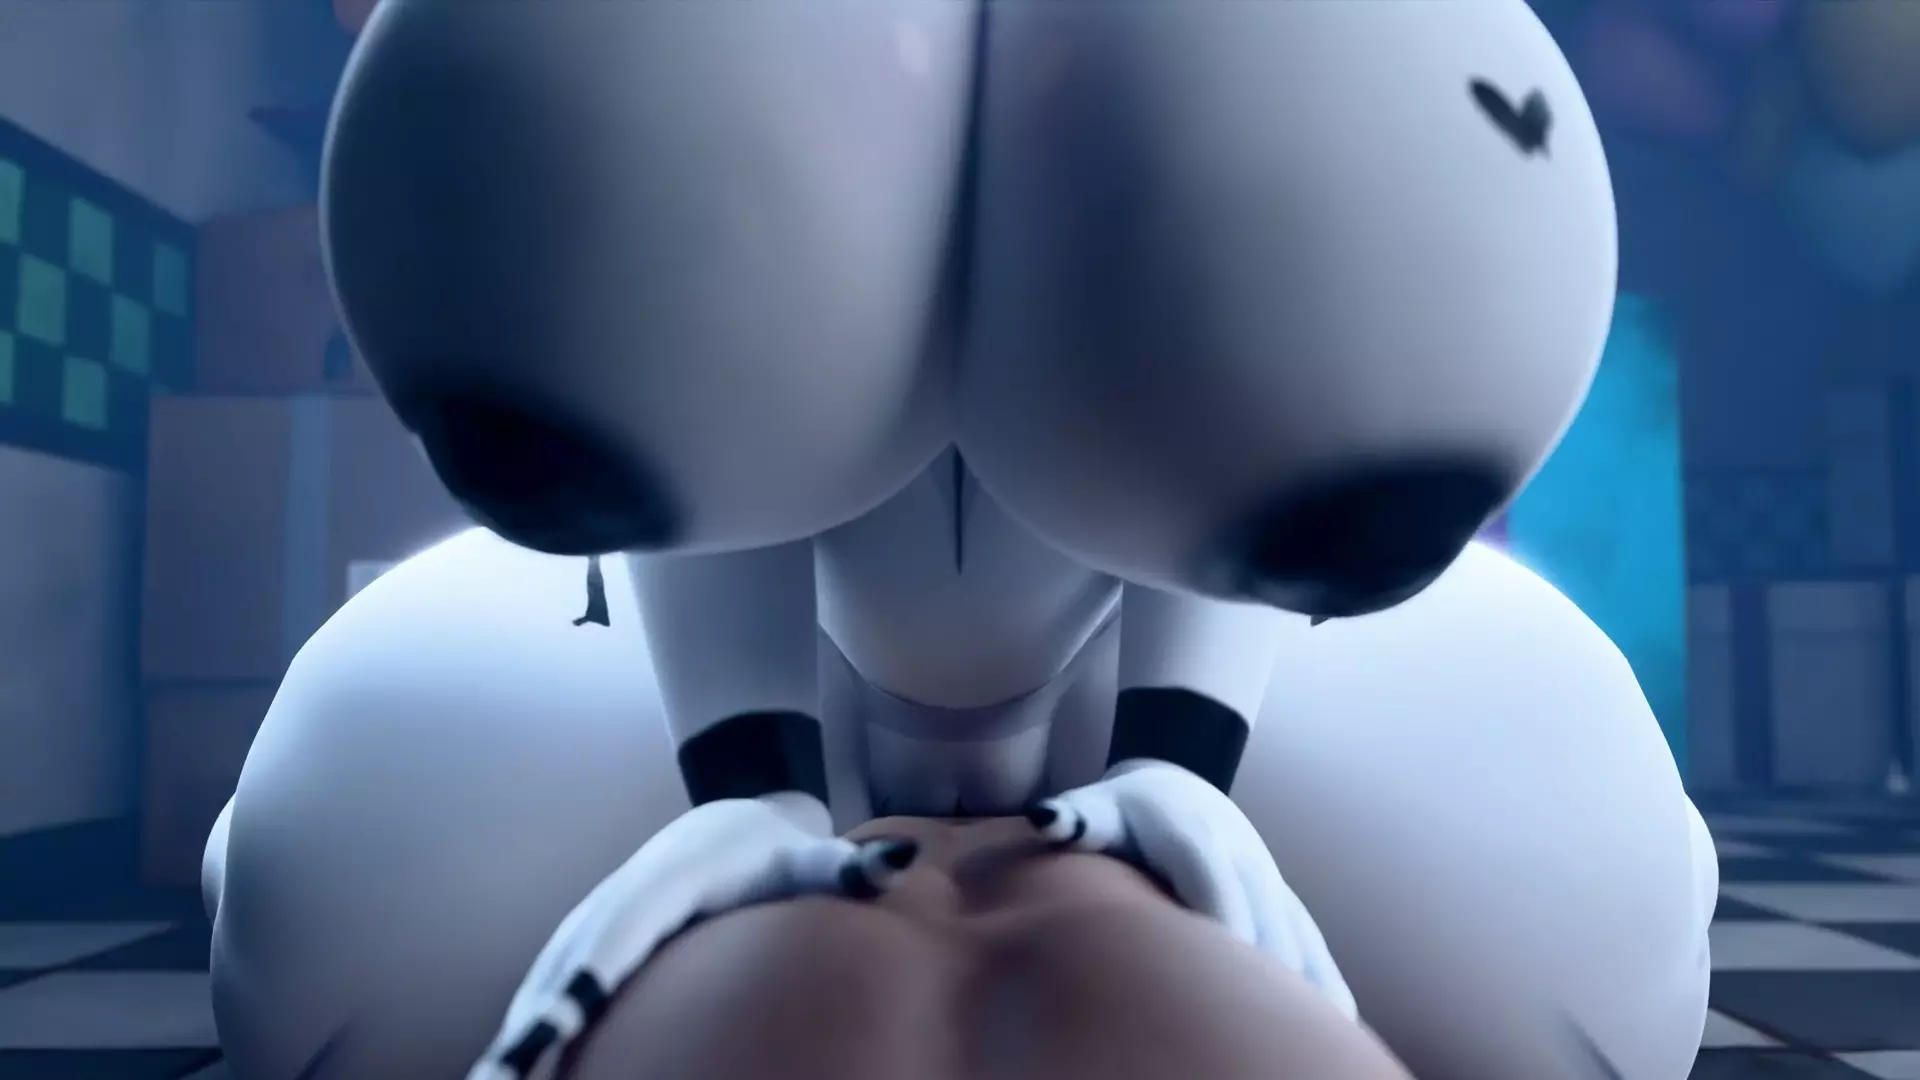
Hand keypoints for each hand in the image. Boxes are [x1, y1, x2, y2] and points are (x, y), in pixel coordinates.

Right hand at [467, 793, 918, 1079]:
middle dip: (523, 1041)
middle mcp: (606, 910)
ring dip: (511, 1051)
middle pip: (556, 981)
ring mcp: (584, 932)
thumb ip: (845, 867)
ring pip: (536, 997)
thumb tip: (892, 866)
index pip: (611, 945)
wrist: (731, 821)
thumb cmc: (775, 852)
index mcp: (655, 887)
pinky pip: (542, 1004)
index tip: (543, 1036)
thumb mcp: (811, 857)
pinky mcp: (578, 955)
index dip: (576, 993)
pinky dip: (521, 1046)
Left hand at [1028, 759, 1357, 1019]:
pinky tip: (1336, 1030)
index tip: (1222, 968)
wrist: (1177, 786)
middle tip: (1249, 1030)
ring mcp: (1270, 881)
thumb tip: (1048, 820)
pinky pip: (1313, 946)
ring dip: (1300, 988)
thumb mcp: (1097, 806)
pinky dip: (1326, 987)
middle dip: (1261, 972)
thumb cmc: (1122, 811)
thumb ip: (1077, 818)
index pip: (1212, 881)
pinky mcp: (1284, 903)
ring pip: (1297, 938)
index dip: (1223, 920)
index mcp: (1195, 835)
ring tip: (1295, 1041)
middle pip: (1262, 919)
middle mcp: (1243, 858)